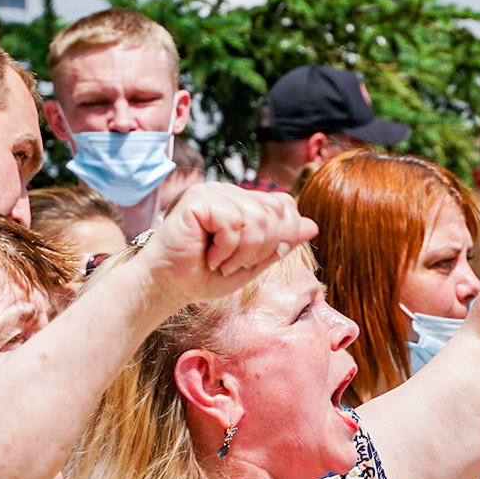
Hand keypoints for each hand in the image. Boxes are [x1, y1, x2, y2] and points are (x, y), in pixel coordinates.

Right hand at [136, 183, 316, 304]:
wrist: (167, 287)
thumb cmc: (204, 276)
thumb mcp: (252, 263)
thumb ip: (280, 243)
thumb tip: (312, 226)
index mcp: (243, 203)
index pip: (284, 204)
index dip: (284, 233)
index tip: (263, 258)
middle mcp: (230, 192)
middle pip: (276, 212)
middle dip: (263, 248)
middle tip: (236, 265)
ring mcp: (213, 191)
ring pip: (256, 219)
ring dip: (242, 253)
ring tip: (221, 263)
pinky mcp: (198, 199)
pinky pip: (233, 223)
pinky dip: (226, 249)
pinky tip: (208, 257)